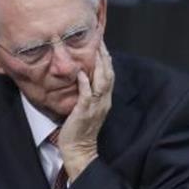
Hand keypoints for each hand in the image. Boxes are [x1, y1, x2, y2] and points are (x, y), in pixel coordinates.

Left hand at [57, 41, 114, 179]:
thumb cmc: (80, 130)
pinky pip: (87, 95)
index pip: (109, 74)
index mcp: (105, 99)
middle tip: (100, 39)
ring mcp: (95, 106)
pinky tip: (80, 73)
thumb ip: (89, 94)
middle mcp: (103, 101)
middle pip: (108, 74)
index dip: (106, 58)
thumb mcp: (88, 109)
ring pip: (102, 82)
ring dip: (98, 65)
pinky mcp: (85, 112)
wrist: (79, 149)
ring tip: (95, 49)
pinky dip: (84, 83)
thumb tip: (83, 78)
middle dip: (105, 56)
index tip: (102, 44)